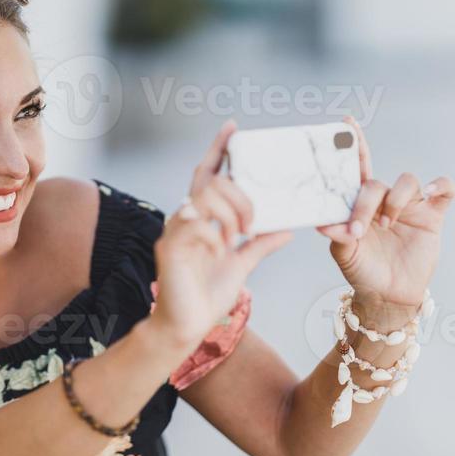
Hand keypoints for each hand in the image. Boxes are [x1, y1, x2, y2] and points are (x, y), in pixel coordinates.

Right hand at [147, 118, 292, 349]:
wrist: (186, 327)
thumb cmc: (207, 297)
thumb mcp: (242, 266)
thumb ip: (260, 244)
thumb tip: (286, 228)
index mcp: (202, 219)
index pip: (208, 174)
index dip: (219, 149)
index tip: (233, 128)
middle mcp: (185, 219)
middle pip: (212, 182)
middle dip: (240, 196)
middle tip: (251, 222)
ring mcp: (175, 232)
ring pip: (204, 198)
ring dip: (229, 215)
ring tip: (237, 237)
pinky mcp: (169, 248)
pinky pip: (195, 226)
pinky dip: (214, 236)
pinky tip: (219, 251)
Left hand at [317, 115, 454, 309]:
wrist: (390, 295)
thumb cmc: (364, 271)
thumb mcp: (345, 254)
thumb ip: (337, 235)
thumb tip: (323, 221)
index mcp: (360, 204)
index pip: (356, 169)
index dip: (353, 145)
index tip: (346, 123)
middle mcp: (385, 200)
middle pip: (377, 183)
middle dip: (366, 204)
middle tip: (360, 229)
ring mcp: (410, 206)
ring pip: (408, 181)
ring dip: (397, 200)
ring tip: (388, 224)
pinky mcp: (432, 216)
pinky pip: (445, 190)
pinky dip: (441, 185)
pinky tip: (432, 192)